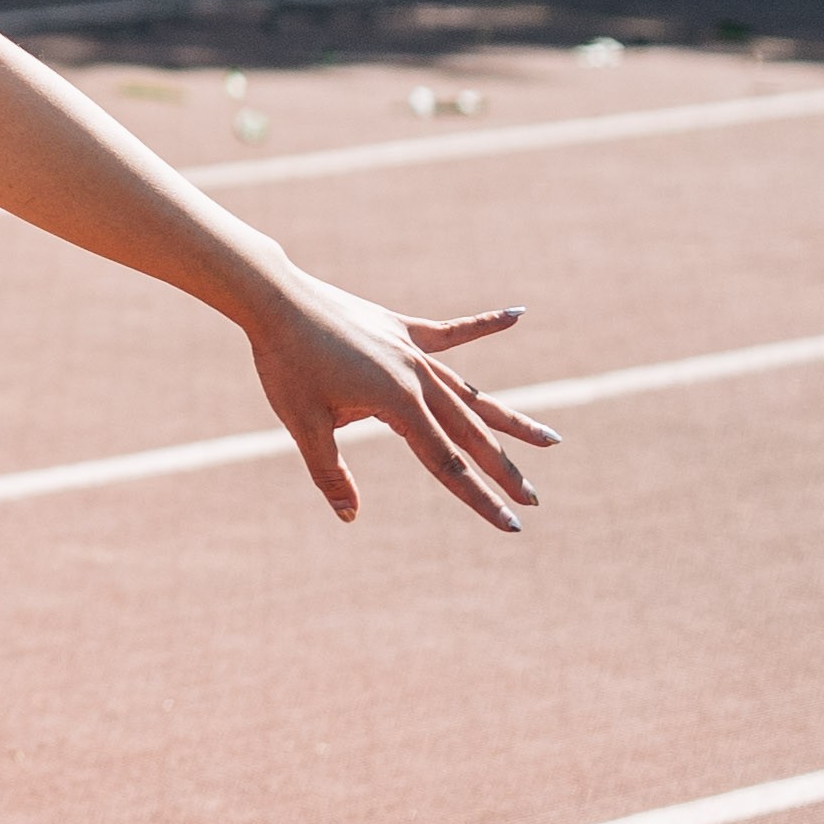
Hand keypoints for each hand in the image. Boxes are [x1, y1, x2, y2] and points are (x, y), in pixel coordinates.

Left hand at [237, 269, 557, 527]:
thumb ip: (330, 471)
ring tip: (549, 440)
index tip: (512, 524)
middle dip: (503, 470)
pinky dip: (482, 325)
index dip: (480, 498)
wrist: (274, 299)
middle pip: (470, 433)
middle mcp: (417, 377)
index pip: (447, 464)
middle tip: (534, 499)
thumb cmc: (284, 363)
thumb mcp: (303, 423)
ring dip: (508, 419)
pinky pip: (449, 332)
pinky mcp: (401, 328)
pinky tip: (519, 314)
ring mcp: (412, 351)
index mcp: (399, 403)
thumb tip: (350, 517)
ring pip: (471, 392)